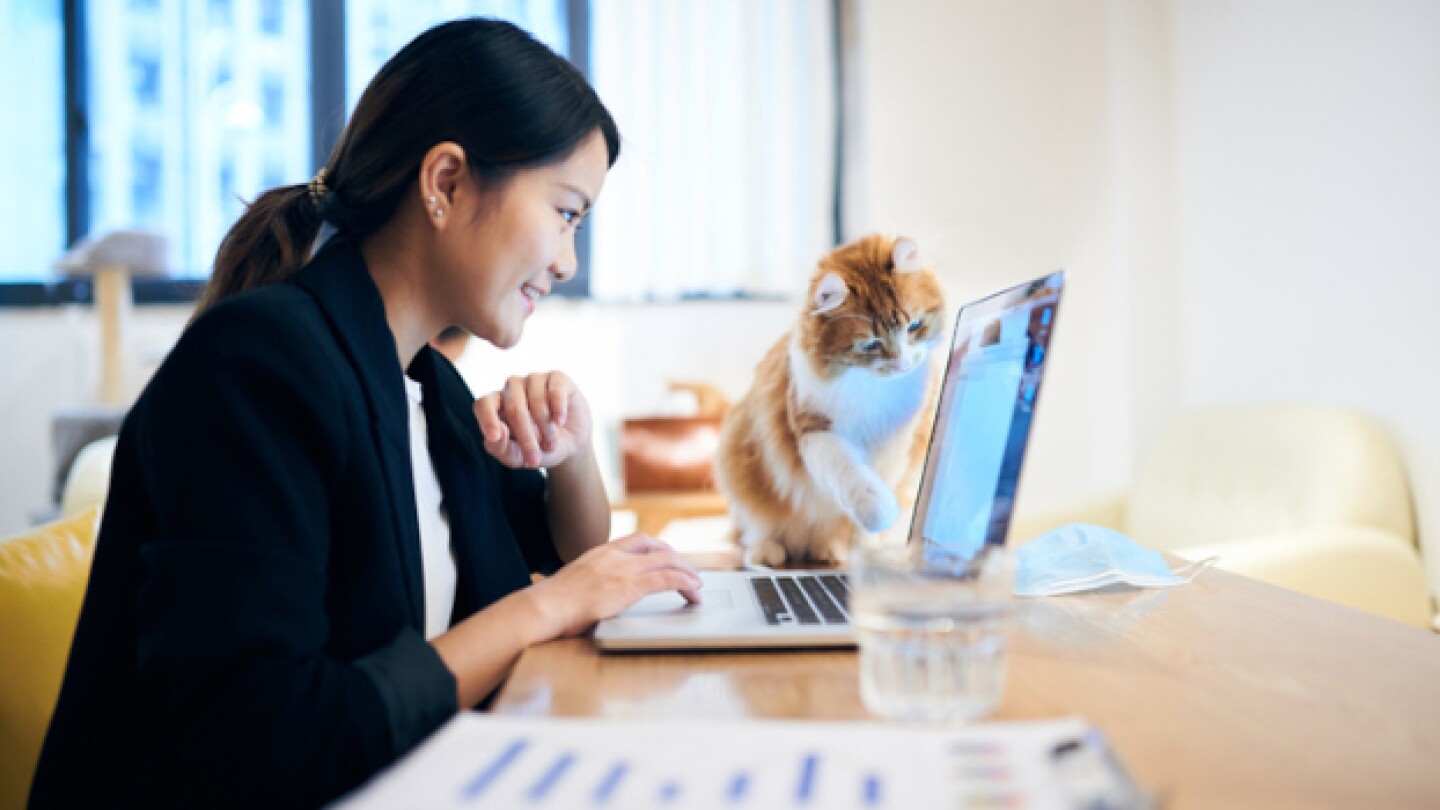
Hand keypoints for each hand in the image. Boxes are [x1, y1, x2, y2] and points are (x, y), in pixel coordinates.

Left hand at [474, 372, 593, 468]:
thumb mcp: (519, 458)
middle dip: (526, 437)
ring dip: (545, 427)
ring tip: (551, 444)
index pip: (484, 404)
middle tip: (535, 459)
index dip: (487, 418)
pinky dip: (558, 409)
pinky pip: (555, 391)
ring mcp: (534, 379)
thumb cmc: (539, 449)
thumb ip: (501, 449)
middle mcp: (512, 388)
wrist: (572, 445)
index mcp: (496, 405)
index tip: (494, 437)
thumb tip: (496, 434)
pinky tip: (560, 422)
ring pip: (536, 400)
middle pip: (514, 408)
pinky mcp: (557, 378)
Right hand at [529, 534, 702, 637]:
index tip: (670, 558)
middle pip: (657, 547)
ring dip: (687, 572)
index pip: (639, 540)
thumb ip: (593, 581)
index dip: (660, 549)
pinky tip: (693, 590)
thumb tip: (600, 592)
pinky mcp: (627, 586)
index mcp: (601, 551)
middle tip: (689, 573)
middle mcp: (614, 555)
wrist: (542, 609)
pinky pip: (665, 579)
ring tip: (698, 585)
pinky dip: (684, 582)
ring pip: (667, 561)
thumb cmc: (552, 604)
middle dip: (677, 559)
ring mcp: (621, 569)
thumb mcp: (575, 582)